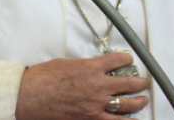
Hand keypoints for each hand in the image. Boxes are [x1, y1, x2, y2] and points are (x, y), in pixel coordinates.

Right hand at [15, 53, 149, 119]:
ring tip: (142, 100)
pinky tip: (129, 119)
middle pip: (129, 83)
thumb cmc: (42, 78)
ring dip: (138, 102)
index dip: (126, 60)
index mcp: (90, 68)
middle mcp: (98, 86)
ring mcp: (97, 105)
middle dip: (140, 82)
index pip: (117, 61)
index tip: (128, 60)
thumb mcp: (64, 63)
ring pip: (128, 105)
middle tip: (143, 82)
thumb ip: (82, 66)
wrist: (29, 96)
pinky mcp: (91, 119)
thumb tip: (91, 68)